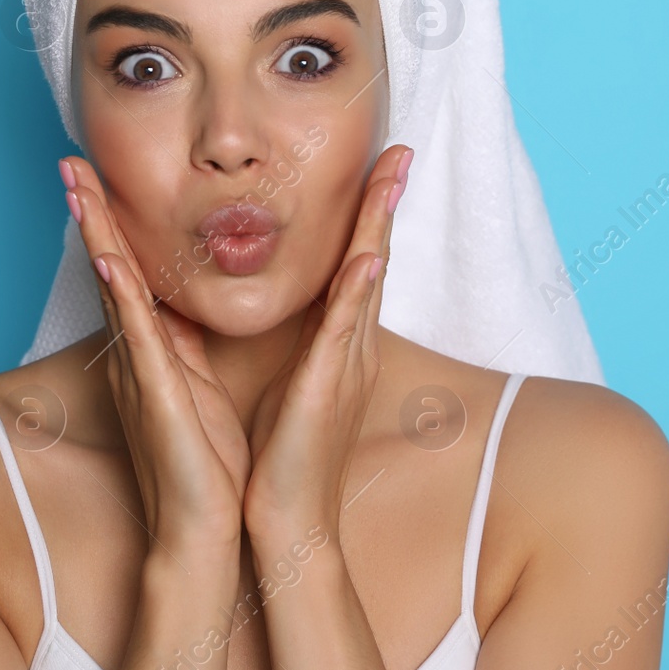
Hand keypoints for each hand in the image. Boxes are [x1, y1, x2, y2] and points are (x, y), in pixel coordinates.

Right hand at [60, 155, 250, 556]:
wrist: (201, 533)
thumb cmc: (205, 467)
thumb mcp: (197, 390)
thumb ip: (185, 348)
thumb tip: (183, 312)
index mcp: (152, 352)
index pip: (127, 273)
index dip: (110, 222)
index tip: (97, 175)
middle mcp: (135, 355)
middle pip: (107, 267)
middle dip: (88, 212)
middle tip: (69, 159)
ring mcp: (139, 372)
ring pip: (113, 289)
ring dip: (94, 234)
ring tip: (76, 184)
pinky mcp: (155, 396)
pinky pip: (137, 336)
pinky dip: (122, 295)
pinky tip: (109, 258)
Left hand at [242, 145, 411, 547]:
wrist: (286, 521)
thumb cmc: (281, 456)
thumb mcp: (284, 381)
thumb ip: (289, 342)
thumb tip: (269, 304)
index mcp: (337, 343)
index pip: (354, 264)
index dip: (366, 214)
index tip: (375, 165)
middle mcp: (352, 346)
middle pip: (373, 257)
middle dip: (386, 201)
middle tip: (400, 148)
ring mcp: (347, 364)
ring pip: (368, 279)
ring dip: (379, 224)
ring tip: (392, 173)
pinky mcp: (331, 387)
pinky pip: (345, 330)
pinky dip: (358, 292)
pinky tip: (367, 255)